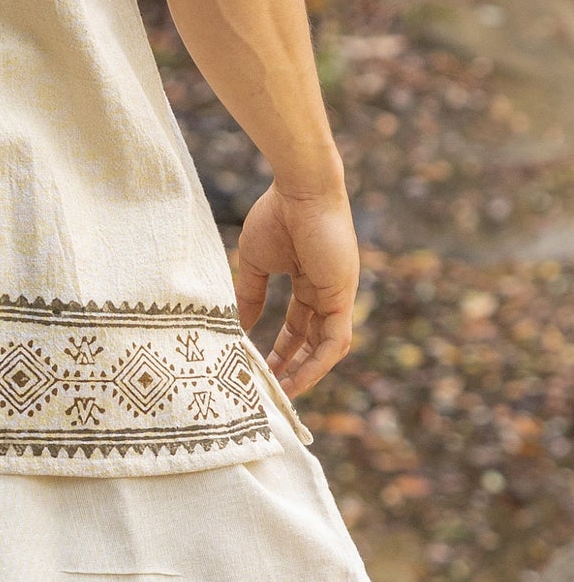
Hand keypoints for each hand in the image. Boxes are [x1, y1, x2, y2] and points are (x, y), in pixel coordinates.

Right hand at [235, 181, 359, 396]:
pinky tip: (297, 379)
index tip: (263, 366)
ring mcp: (338, 295)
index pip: (299, 323)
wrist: (300, 190)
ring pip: (327, 346)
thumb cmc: (277, 216)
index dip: (283, 347)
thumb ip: (250, 294)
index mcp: (309, 280)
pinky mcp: (343, 297)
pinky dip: (318, 363)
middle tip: (271, 387)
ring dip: (306, 371)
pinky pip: (335, 340)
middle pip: (313, 339)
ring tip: (283, 391)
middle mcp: (327, 291)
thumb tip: (238, 326)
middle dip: (293, 365)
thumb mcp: (256, 262)